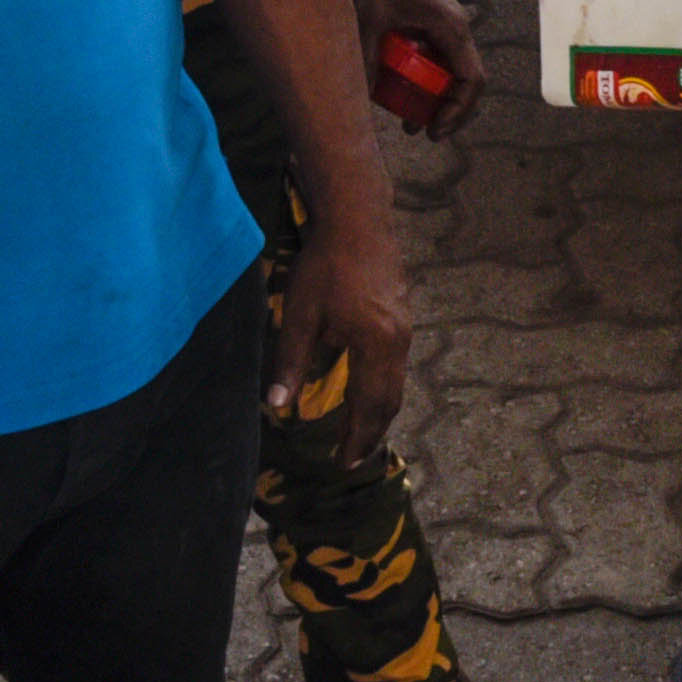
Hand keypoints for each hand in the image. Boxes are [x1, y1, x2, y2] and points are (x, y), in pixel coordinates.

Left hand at [266, 209, 413, 458]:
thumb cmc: (325, 265)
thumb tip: (276, 407)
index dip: (357, 437)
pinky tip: (365, 392)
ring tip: (358, 434)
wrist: (359, 219)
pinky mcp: (402, 318)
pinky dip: (381, 389)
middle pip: (390, 401)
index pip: (369, 406)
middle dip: (371, 433)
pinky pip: (396, 367)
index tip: (343, 462)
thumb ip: (290, 361)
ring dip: (378, 412)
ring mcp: (405, 329)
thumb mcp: (300, 314)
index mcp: (375, 345)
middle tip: (352, 459)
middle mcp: (398, 342)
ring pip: (396, 385)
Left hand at [351, 0, 482, 133]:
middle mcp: (455, 28)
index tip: (434, 130)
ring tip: (410, 115)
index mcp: (451, 29)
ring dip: (436, 94)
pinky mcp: (431, 18)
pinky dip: (425, 74)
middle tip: (421, 130)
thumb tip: (363, 97)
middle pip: (464, 79)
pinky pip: (437, 54)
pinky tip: (400, 84)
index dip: (458, 111)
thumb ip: (367, 59)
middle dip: (447, 109)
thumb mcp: (369, 20)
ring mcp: (445, 23)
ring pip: (451, 68)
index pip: (471, 80)